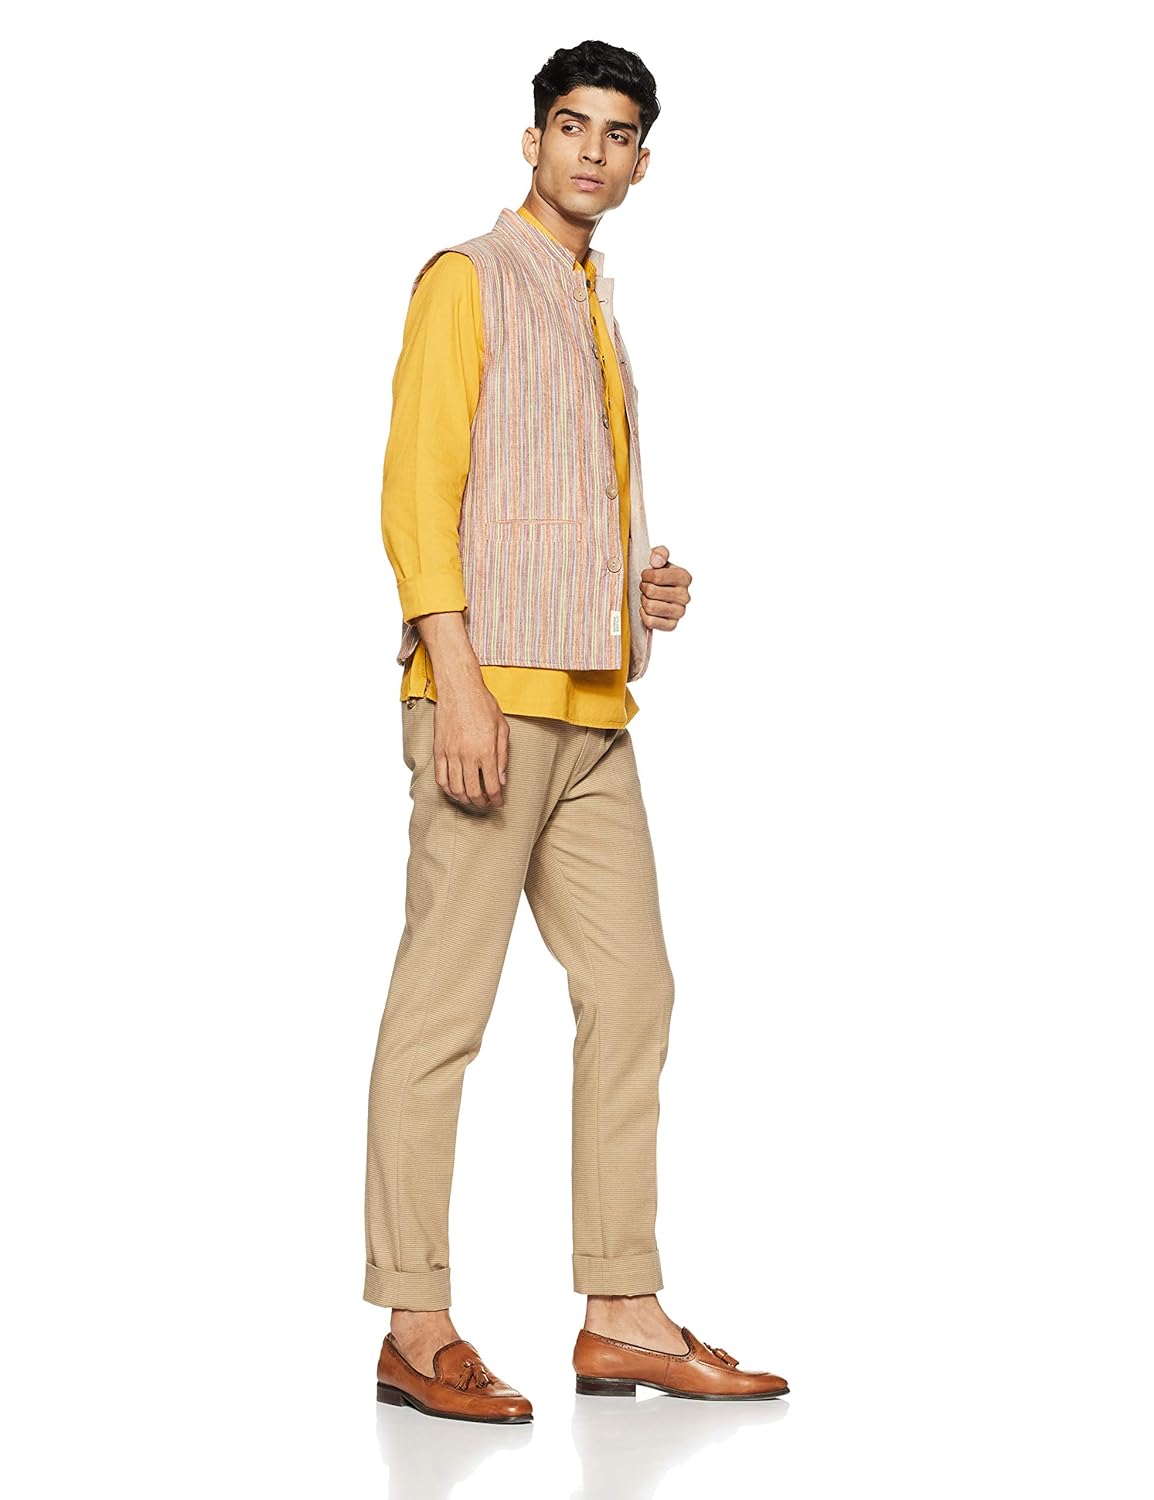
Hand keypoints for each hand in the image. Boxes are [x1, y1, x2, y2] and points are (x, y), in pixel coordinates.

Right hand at [432, 685, 508, 809]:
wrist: (460, 689)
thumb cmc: (483, 705)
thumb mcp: (502, 729)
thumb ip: (503, 756)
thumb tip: (501, 779)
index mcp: (486, 751)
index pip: (491, 786)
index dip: (496, 800)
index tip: (498, 803)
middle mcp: (467, 755)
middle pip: (473, 792)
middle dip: (481, 802)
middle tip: (486, 803)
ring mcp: (451, 754)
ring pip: (455, 788)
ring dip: (464, 799)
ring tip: (471, 798)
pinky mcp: (439, 750)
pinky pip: (440, 777)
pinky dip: (447, 789)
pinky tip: (454, 790)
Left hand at [639, 546, 691, 631]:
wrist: (655, 589)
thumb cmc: (656, 573)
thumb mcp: (658, 557)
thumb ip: (659, 553)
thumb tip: (656, 560)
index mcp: (684, 577)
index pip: (657, 577)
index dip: (646, 575)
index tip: (645, 575)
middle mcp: (685, 596)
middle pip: (652, 592)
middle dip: (644, 588)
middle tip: (644, 587)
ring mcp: (680, 612)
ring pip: (651, 607)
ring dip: (643, 601)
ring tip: (646, 597)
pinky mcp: (672, 625)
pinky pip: (651, 622)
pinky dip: (644, 615)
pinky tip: (646, 609)